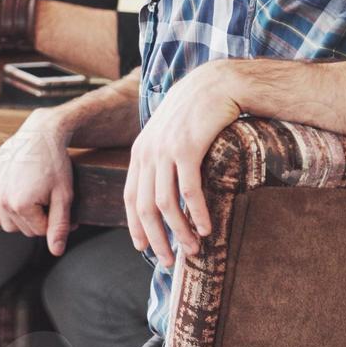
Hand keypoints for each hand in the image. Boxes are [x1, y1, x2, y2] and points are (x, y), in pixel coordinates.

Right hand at [0, 107, 76, 255]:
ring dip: (21, 219)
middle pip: (24, 229)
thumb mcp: (63, 195)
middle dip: (41, 221)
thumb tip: (56, 251)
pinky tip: (12, 207)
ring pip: (7, 224)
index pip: (40, 231)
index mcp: (21, 204)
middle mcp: (3, 199)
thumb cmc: (55, 162)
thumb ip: (59, 226)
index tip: (65, 209)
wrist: (40, 133)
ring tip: (36, 201)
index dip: (56, 222)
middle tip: (52, 202)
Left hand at [123, 60, 241, 267]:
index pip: (130, 197)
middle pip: (145, 208)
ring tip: (193, 250)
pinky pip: (189, 191)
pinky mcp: (187, 148)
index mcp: (140, 152)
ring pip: (166, 204)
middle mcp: (147, 153)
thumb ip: (161, 158)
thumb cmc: (196, 113)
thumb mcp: (169, 135)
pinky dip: (197, 214)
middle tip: (169, 262)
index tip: (144, 249)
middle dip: (156, 239)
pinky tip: (207, 228)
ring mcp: (165, 150)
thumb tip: (164, 190)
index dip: (135, 226)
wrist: (215, 84)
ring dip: (179, 232)